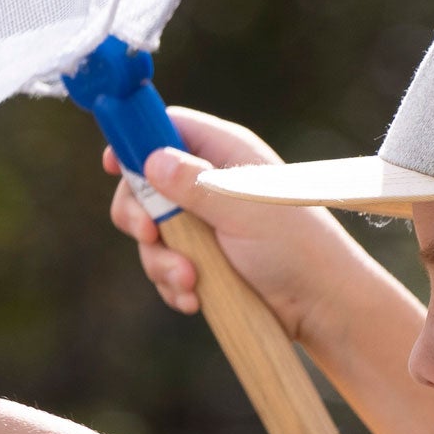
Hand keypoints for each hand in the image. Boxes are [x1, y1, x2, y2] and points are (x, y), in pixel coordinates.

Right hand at [105, 107, 369, 344]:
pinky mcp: (202, 261)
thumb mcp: (243, 209)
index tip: (112, 165)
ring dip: (162, 262)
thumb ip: (195, 184)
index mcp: (225, 154)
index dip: (136, 140)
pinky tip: (196, 297)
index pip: (169, 128)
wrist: (320, 305)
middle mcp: (210, 184)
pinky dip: (174, 284)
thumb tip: (151, 160)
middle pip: (145, 185)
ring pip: (151, 234)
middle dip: (140, 217)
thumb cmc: (295, 246)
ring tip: (191, 280)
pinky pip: (165, 267)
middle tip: (150, 236)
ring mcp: (204, 224)